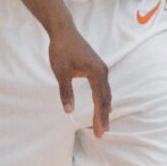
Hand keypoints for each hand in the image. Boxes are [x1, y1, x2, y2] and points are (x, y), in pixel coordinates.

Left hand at [48, 21, 110, 137]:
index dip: (99, 117)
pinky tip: (101, 107)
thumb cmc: (61, 50)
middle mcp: (102, 71)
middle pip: (105, 99)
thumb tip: (68, 111)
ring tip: (102, 125)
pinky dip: (102, 100)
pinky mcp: (97, 68)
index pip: (99, 100)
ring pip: (105, 93)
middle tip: (101, 134)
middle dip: (103, 117)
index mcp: (96, 73)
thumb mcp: (61, 72)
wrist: (64, 31)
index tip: (99, 131)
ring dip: (104, 109)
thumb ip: (65, 91)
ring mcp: (101, 69)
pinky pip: (103, 88)